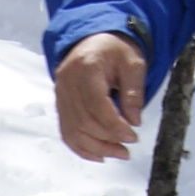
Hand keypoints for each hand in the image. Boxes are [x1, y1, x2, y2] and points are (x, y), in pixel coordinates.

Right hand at [53, 30, 145, 160]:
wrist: (94, 40)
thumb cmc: (115, 50)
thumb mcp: (133, 63)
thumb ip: (134, 91)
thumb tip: (134, 121)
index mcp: (86, 67)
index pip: (96, 105)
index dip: (114, 125)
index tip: (132, 136)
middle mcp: (67, 82)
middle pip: (83, 121)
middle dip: (107, 140)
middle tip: (127, 149)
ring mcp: (60, 94)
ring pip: (73, 130)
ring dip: (96, 148)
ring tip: (118, 154)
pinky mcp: (60, 104)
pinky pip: (66, 131)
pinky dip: (81, 147)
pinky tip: (98, 155)